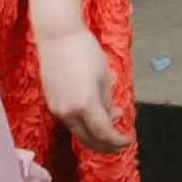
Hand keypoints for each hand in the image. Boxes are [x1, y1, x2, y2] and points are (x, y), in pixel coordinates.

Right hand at [35, 25, 130, 154]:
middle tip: (120, 141)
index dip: (118, 141)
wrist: (58, 37)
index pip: (104, 134)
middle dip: (107, 145)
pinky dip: (84, 125)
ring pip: (79, 133)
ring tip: (112, 120)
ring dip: (96, 134)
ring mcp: (58, 111)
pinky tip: (96, 113)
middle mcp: (69, 113)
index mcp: (85, 105)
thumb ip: (107, 102)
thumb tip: (111, 118)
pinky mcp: (52, 105)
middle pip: (89, 140)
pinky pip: (71, 123)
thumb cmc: (85, 51)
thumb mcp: (104, 76)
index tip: (129, 139)